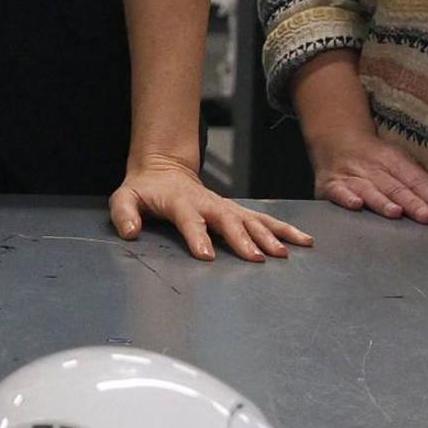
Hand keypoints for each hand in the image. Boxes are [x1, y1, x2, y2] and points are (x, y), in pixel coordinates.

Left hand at [111, 156, 311, 261]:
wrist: (164, 169)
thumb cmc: (145, 189)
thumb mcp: (125, 197)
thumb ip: (124, 213)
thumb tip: (130, 231)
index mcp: (181, 202)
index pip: (189, 219)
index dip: (197, 236)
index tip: (206, 255)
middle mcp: (208, 203)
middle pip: (228, 220)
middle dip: (242, 239)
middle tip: (256, 258)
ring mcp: (226, 206)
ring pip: (252, 219)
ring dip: (270, 235)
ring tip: (286, 253)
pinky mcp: (237, 210)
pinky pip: (263, 219)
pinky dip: (284, 229)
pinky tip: (303, 241)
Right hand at [306, 115, 427, 222]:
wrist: (335, 140)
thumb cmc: (374, 158)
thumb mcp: (401, 163)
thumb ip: (424, 182)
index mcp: (393, 160)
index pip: (416, 180)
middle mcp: (372, 167)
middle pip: (395, 187)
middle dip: (412, 202)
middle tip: (427, 217)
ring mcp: (350, 175)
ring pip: (369, 189)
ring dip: (382, 201)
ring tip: (396, 212)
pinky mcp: (330, 184)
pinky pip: (338, 191)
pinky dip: (345, 197)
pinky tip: (355, 204)